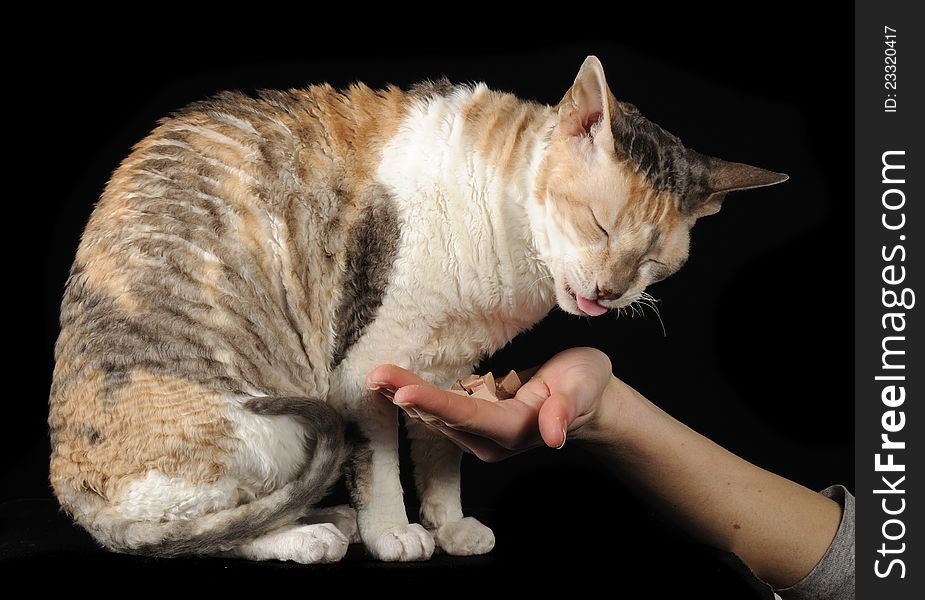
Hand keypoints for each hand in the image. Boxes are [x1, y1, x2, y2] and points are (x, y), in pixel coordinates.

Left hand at [365, 347, 615, 461]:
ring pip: (435, 415)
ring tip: (376, 377)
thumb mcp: (583, 388)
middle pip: (443, 416)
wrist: (587, 400)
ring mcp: (480, 435)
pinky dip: (414, 397)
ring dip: (404, 395)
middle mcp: (491, 440)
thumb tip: (554, 437)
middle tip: (375, 375)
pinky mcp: (474, 424)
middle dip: (407, 395)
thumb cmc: (586, 387)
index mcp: (514, 430)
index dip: (436, 404)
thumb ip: (566, 410)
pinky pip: (438, 411)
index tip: (405, 392)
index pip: (468, 416)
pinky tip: (392, 385)